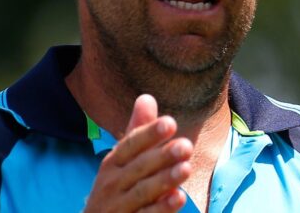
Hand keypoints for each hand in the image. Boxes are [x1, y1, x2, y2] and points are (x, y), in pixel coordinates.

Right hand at [84, 95, 192, 211]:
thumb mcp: (122, 160)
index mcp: (113, 163)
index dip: (149, 134)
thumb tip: (147, 97)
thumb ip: (137, 131)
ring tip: (187, 168)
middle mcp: (113, 183)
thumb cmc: (115, 188)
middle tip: (186, 145)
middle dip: (162, 156)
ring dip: (165, 180)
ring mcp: (119, 206)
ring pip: (143, 192)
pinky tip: (179, 198)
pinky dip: (161, 209)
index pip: (130, 145)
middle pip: (138, 168)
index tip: (170, 122)